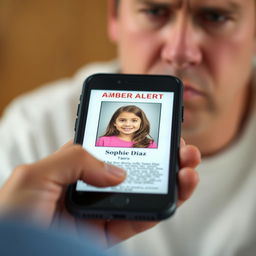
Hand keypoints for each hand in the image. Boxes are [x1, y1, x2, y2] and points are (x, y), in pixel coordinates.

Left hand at [0, 139, 199, 246]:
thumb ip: (75, 159)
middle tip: (182, 145)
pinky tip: (178, 189)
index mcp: (75, 168)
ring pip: (144, 191)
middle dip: (161, 155)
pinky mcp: (110, 232)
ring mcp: (103, 209)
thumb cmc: (11, 217)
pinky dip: (162, 205)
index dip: (134, 138)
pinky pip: (141, 218)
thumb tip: (117, 172)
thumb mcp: (36, 174)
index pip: (112, 147)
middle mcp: (93, 187)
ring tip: (190, 165)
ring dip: (171, 178)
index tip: (154, 128)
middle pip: (134, 168)